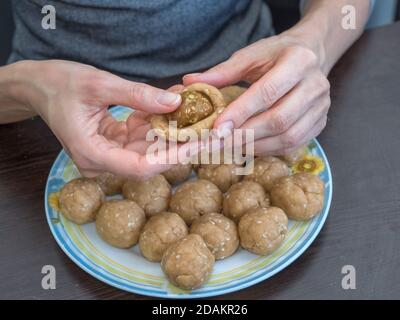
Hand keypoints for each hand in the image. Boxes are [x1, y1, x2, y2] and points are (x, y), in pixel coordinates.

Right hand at [20, 60, 195, 178]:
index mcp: (92, 153)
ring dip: (171, 131)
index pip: (141, 168)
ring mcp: (108, 154)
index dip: (172, 158)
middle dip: (179, 143)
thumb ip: (138, 95)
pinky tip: (173, 107)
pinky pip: (141, 137)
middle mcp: (101, 161)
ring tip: (196, 113)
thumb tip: (175, 103)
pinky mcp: (113, 144)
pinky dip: (157, 123)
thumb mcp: (99, 84)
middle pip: (149, 160)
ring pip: (148, 148)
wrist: (39, 86)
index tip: (198, 144)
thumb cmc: (59, 83)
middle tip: (208, 128)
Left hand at [183, 33, 329, 155]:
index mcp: (298, 60)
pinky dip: (269, 149)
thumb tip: (189, 82)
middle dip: (245, 134)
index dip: (240, 113)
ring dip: (256, 145)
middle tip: (218, 143)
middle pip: (279, 119)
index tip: (216, 128)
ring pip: (288, 136)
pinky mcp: (321, 122)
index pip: (267, 92)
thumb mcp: (250, 56)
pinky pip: (294, 144)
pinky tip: (250, 146)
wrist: (310, 55)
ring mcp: (322, 106)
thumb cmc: (275, 55)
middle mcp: (316, 85)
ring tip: (231, 145)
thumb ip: (222, 72)